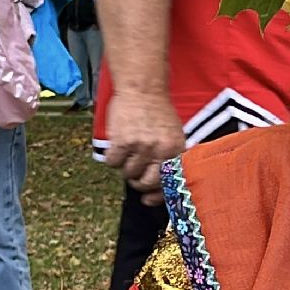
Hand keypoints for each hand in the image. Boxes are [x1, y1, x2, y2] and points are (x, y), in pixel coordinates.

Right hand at [104, 88, 183, 205]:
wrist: (143, 89)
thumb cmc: (158, 113)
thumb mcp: (174, 135)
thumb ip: (170, 157)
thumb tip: (160, 185)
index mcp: (176, 150)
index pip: (169, 182)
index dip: (158, 196)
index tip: (148, 200)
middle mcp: (161, 151)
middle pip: (146, 183)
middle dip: (139, 183)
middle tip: (135, 175)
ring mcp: (141, 147)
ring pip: (128, 174)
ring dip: (125, 167)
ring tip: (128, 152)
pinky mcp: (122, 141)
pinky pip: (113, 163)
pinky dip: (112, 158)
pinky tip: (117, 147)